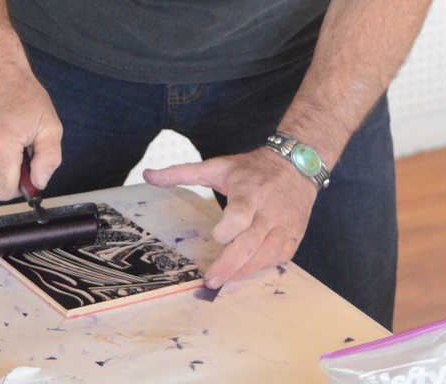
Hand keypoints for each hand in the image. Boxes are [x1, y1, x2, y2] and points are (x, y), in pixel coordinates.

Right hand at [0, 57, 62, 200]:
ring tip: (6, 140)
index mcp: (0, 147)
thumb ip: (49, 159)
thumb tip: (38, 183)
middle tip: (20, 153)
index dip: (20, 185)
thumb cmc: (23, 96)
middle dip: (8, 178)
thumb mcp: (50, 124)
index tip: (28, 169)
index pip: (4, 191)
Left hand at [143, 147, 316, 287]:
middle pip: (251, 243)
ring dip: (242, 271)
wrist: (297, 165)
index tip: (216, 236)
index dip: (229, 228)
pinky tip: (241, 272)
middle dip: (230, 264)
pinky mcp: (292, 239)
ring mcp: (283, 227)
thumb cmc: (252, 169)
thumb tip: (147, 175)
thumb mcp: (218, 166)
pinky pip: (275, 260)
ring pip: (264, 256)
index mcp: (250, 190)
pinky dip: (257, 269)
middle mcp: (269, 210)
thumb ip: (182, 172)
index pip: (242, 213)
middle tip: (210, 280)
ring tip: (221, 280)